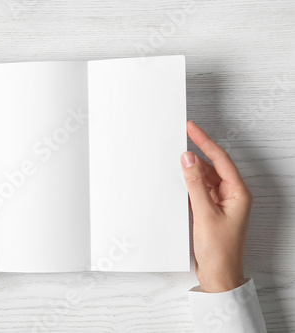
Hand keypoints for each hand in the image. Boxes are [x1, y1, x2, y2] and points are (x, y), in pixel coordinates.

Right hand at [181, 120, 252, 292]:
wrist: (218, 275)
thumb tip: (188, 159)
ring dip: (192, 169)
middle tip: (181, 137)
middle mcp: (232, 195)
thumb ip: (195, 184)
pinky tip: (180, 179)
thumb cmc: (219, 250)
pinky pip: (201, 190)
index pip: (220, 159)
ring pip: (205, 178)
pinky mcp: (212, 210)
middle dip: (197, 153)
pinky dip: (190, 183)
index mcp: (238, 193)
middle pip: (213, 166)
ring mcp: (222, 203)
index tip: (191, 128)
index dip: (205, 141)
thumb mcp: (204, 213)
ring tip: (176, 158)